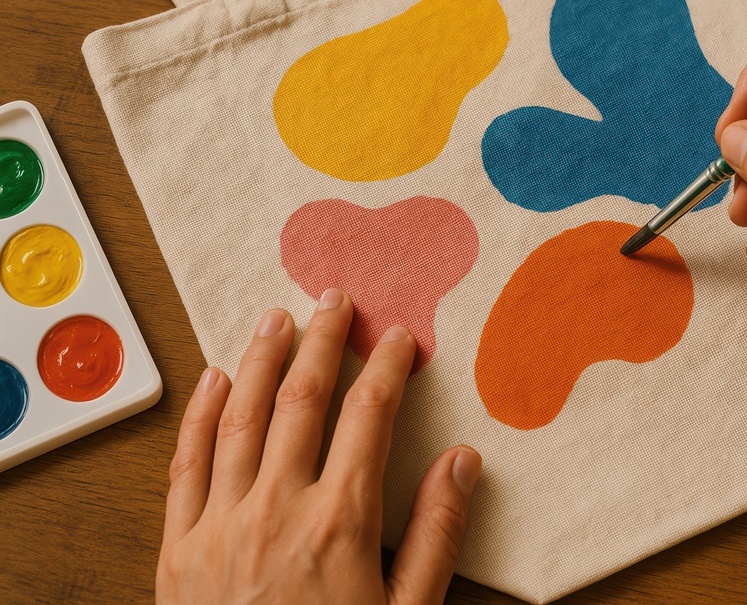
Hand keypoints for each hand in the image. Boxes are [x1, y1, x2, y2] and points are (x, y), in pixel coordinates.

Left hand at [157, 289, 481, 603]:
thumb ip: (436, 535)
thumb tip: (463, 463)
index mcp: (339, 521)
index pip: (367, 416)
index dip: (385, 367)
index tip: (397, 338)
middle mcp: (276, 508)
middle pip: (301, 399)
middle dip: (322, 341)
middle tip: (335, 301)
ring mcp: (220, 524)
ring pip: (241, 416)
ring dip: (262, 359)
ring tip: (276, 317)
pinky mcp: (178, 548)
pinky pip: (186, 463)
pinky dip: (201, 414)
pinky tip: (216, 380)